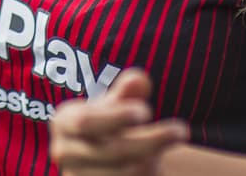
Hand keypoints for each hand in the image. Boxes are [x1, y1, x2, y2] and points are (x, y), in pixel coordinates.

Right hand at [50, 69, 188, 175]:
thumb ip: (126, 91)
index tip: (147, 110)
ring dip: (151, 161)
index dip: (116, 117)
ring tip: (169, 146)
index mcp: (64, 122)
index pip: (87, 122)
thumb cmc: (107, 123)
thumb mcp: (115, 104)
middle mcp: (65, 152)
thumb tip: (139, 79)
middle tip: (182, 130)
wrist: (96, 157)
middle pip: (111, 151)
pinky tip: (158, 164)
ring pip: (122, 174)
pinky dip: (146, 175)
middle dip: (150, 141)